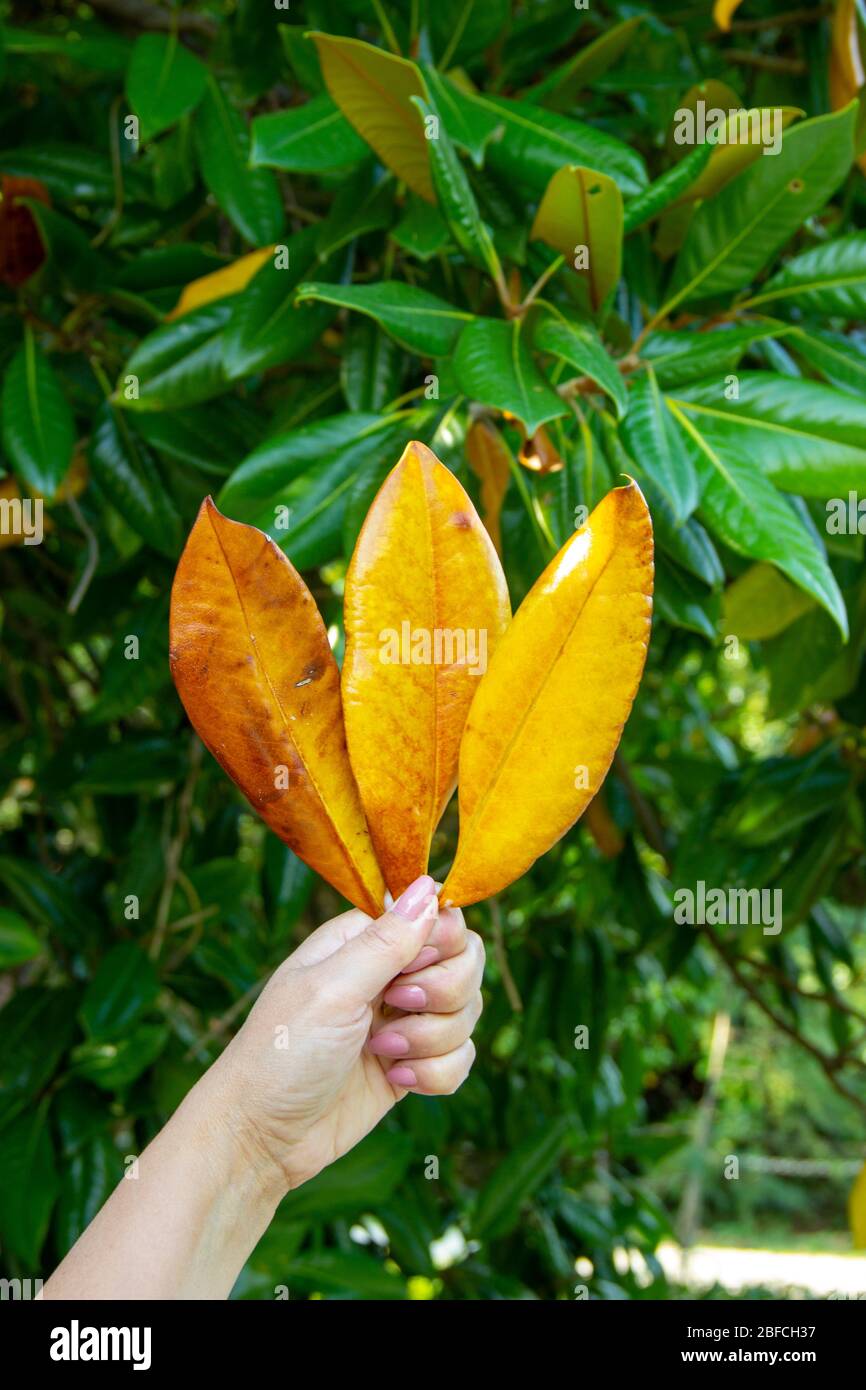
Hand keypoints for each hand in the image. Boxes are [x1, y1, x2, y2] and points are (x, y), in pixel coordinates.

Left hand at [206, 874, 483, 1196]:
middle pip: (465, 961)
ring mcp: (402, 1021)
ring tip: (383, 1054)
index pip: (437, 917)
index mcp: (362, 941)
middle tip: (393, 1009)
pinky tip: (397, 1082)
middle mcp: (388, 974)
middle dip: (443, 995)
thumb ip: (387, 942)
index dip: (440, 942)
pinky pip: (461, 1057)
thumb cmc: (281, 1053)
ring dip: (432, 1040)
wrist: (263, 1138)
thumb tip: (430, 886)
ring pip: (467, 1012)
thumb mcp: (332, 989)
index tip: (409, 970)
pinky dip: (437, 1074)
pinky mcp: (412, 1063)